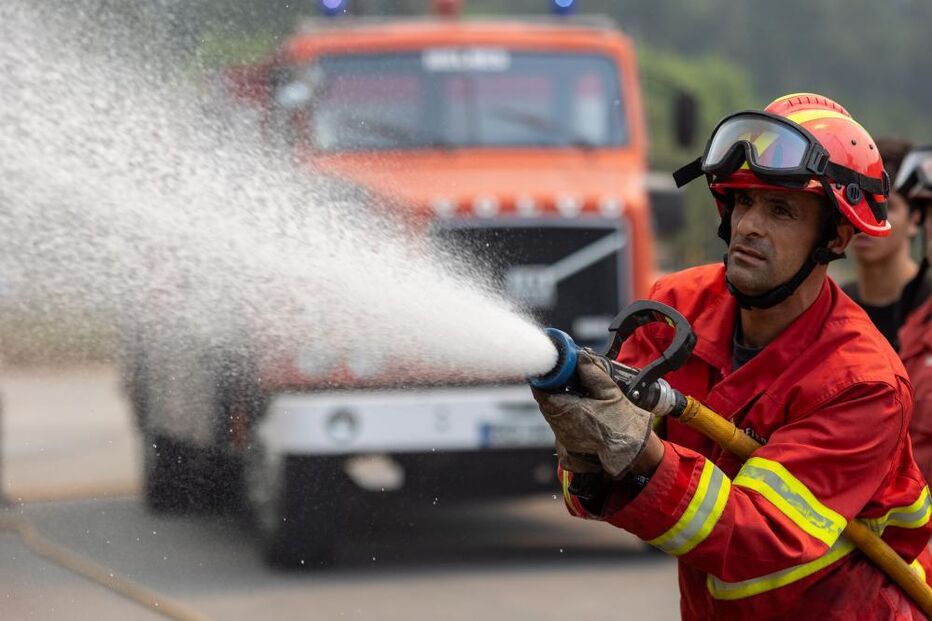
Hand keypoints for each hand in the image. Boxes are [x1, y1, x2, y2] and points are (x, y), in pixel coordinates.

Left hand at [531, 350, 654, 477]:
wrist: (633, 451)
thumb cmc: (624, 423)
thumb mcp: (610, 392)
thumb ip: (592, 372)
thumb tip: (581, 356)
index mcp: (568, 412)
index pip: (542, 393)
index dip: (545, 381)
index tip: (553, 373)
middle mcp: (562, 429)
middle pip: (547, 405)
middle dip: (554, 393)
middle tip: (568, 384)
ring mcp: (564, 442)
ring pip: (553, 419)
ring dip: (561, 408)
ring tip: (580, 403)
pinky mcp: (568, 453)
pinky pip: (560, 433)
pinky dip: (567, 424)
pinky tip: (583, 421)